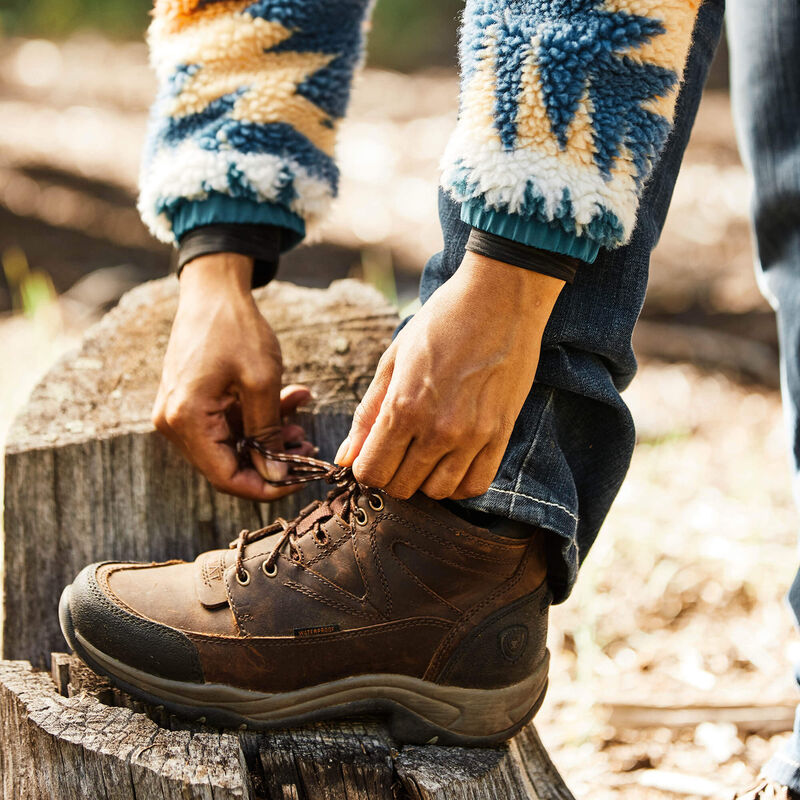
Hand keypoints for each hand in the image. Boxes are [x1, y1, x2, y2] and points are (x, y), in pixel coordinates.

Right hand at [153, 253, 314, 500]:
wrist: (214, 289)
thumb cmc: (236, 328)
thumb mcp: (262, 382)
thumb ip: (268, 433)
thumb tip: (276, 476)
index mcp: (186, 420)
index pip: (225, 478)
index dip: (266, 486)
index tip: (300, 480)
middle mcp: (175, 423)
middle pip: (228, 464)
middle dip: (272, 460)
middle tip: (308, 449)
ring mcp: (181, 412)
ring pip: (233, 444)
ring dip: (271, 437)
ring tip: (303, 422)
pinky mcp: (193, 401)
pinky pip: (230, 423)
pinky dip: (260, 417)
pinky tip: (292, 400)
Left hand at [336, 252, 563, 499]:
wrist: (501, 298)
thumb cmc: (442, 321)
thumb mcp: (394, 359)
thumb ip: (367, 413)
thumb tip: (345, 457)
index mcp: (404, 407)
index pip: (372, 472)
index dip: (367, 467)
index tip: (374, 451)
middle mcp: (439, 429)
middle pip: (402, 487)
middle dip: (393, 474)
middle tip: (400, 449)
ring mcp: (474, 436)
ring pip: (438, 492)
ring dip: (426, 480)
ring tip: (427, 452)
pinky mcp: (501, 435)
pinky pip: (476, 485)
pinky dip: (459, 482)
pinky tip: (453, 460)